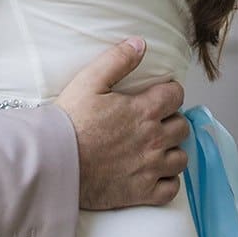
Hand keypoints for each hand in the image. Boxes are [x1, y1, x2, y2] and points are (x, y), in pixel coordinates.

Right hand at [54, 39, 188, 210]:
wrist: (55, 161)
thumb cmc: (70, 121)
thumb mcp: (89, 81)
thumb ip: (118, 60)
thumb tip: (140, 44)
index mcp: (144, 110)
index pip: (176, 95)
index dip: (170, 92)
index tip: (160, 94)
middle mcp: (154, 139)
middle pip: (182, 126)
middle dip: (172, 120)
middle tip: (156, 120)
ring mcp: (150, 168)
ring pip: (181, 158)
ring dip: (173, 150)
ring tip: (158, 146)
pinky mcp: (142, 192)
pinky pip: (171, 189)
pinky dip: (168, 181)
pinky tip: (156, 173)